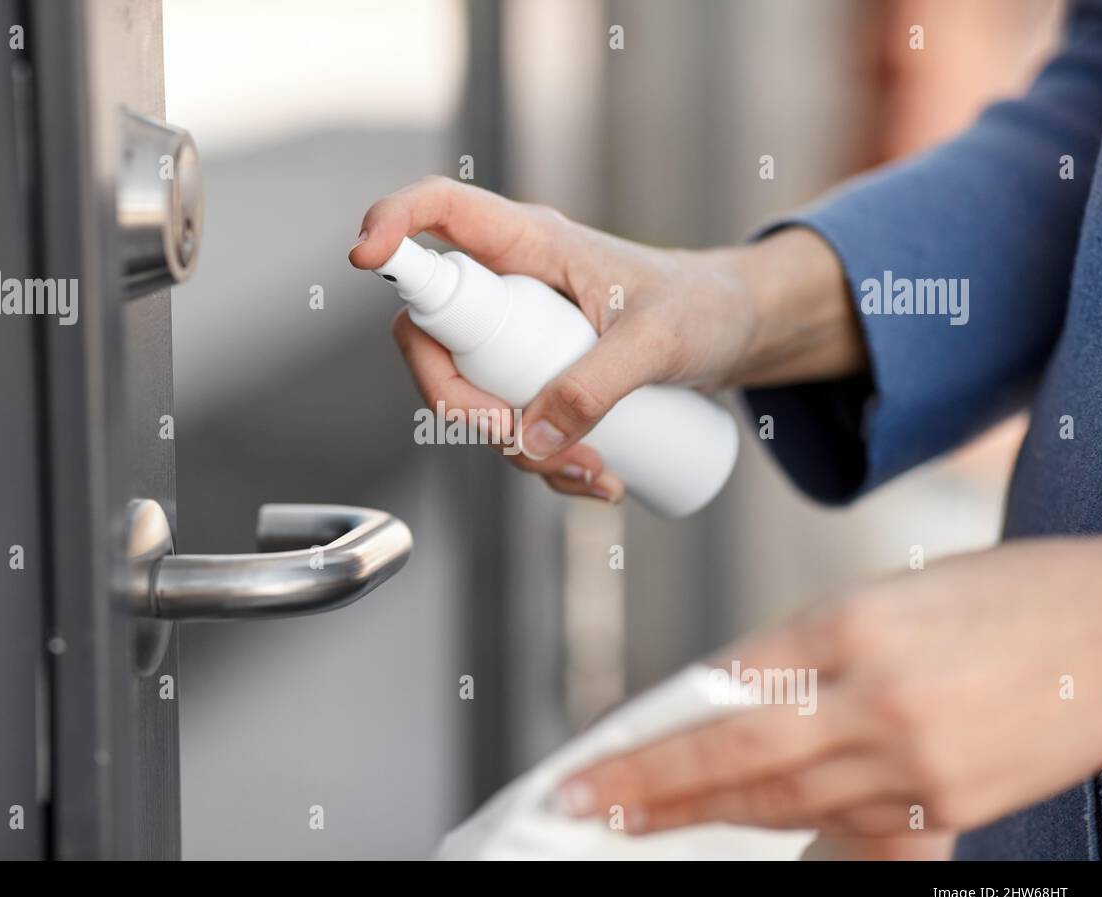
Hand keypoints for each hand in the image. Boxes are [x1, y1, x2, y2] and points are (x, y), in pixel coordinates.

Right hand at [349, 176, 861, 500]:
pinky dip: (541, 463)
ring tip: (597, 474)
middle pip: (431, 336)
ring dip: (515, 451)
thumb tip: (528, 439)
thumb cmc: (704, 308)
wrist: (737, 333)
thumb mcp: (659, 343)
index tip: (364, 258)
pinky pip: (508, 426)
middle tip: (515, 440)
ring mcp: (517, 337)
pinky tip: (600, 480)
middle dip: (460, 404)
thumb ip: (598, 386)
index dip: (391, 223)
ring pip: (468, 395)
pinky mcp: (534, 378)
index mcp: (532, 244)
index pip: (440, 212)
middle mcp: (511, 286)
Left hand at [558, 536, 1101, 841]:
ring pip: (784, 803)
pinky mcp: (952, 804)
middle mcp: (881, 697)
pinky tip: (742, 827)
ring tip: (639, 820)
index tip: (590, 767)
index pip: (720, 696)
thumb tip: (718, 703)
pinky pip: (851, 828)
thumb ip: (797, 655)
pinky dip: (792, 828)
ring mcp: (919, 761)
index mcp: (852, 624)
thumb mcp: (878, 599)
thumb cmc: (996, 597)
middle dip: (650, 791)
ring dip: (705, 814)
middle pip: (738, 760)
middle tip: (582, 807)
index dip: (646, 743)